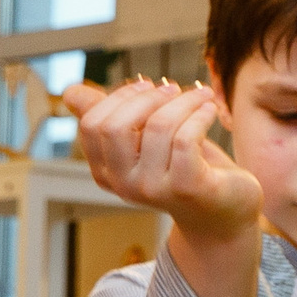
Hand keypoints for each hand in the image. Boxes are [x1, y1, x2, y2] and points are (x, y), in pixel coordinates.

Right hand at [66, 79, 259, 240]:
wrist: (226, 211)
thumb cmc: (187, 169)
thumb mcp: (146, 143)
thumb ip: (113, 118)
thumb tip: (70, 92)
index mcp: (106, 172)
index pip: (92, 124)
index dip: (120, 97)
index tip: (148, 85)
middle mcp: (123, 184)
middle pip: (115, 126)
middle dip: (147, 97)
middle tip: (174, 89)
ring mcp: (153, 189)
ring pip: (158, 126)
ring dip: (184, 102)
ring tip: (203, 97)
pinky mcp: (186, 187)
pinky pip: (185, 138)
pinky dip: (200, 115)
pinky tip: (210, 110)